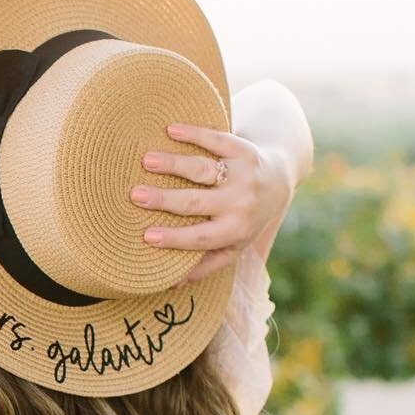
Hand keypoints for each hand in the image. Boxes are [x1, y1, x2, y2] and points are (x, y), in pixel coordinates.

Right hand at [130, 122, 294, 280]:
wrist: (278, 181)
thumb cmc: (245, 219)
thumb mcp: (233, 246)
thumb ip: (206, 264)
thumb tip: (171, 284)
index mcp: (235, 231)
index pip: (199, 237)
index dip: (174, 238)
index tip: (146, 236)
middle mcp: (240, 203)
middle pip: (195, 202)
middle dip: (164, 200)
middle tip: (135, 195)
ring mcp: (242, 174)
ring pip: (202, 169)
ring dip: (173, 164)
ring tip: (146, 160)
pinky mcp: (242, 149)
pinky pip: (217, 140)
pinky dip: (194, 133)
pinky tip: (171, 130)